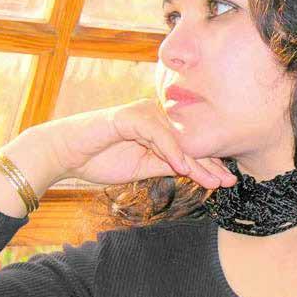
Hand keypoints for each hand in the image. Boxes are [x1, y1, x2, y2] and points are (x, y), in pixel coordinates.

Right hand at [37, 98, 236, 189]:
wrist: (67, 155)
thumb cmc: (101, 159)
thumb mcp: (144, 168)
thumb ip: (168, 164)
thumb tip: (195, 170)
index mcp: (159, 128)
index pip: (189, 147)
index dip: (208, 164)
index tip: (225, 182)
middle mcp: (155, 117)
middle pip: (189, 142)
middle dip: (210, 164)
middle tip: (229, 182)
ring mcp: (144, 114)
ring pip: (177, 139)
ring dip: (195, 161)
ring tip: (213, 180)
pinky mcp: (131, 116)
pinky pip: (157, 134)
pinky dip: (171, 151)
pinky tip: (183, 168)